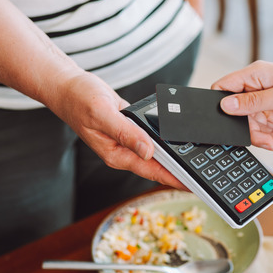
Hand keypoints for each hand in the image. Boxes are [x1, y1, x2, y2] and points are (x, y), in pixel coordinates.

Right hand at [46, 72, 185, 188]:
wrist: (67, 87)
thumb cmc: (79, 99)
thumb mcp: (103, 114)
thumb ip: (126, 133)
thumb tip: (148, 151)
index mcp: (117, 155)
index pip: (152, 171)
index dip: (174, 179)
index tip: (193, 185)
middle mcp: (123, 152)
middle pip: (158, 166)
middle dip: (180, 171)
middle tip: (204, 176)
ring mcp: (127, 142)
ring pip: (156, 153)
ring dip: (175, 156)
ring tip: (198, 161)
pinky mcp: (130, 130)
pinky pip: (152, 138)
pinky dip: (165, 139)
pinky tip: (179, 140)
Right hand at [213, 61, 272, 149]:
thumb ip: (253, 102)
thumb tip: (226, 105)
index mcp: (257, 75)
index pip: (225, 87)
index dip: (222, 104)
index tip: (230, 121)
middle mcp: (259, 89)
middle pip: (237, 114)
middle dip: (251, 130)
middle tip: (267, 139)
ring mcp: (267, 104)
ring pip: (252, 128)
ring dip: (266, 138)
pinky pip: (266, 133)